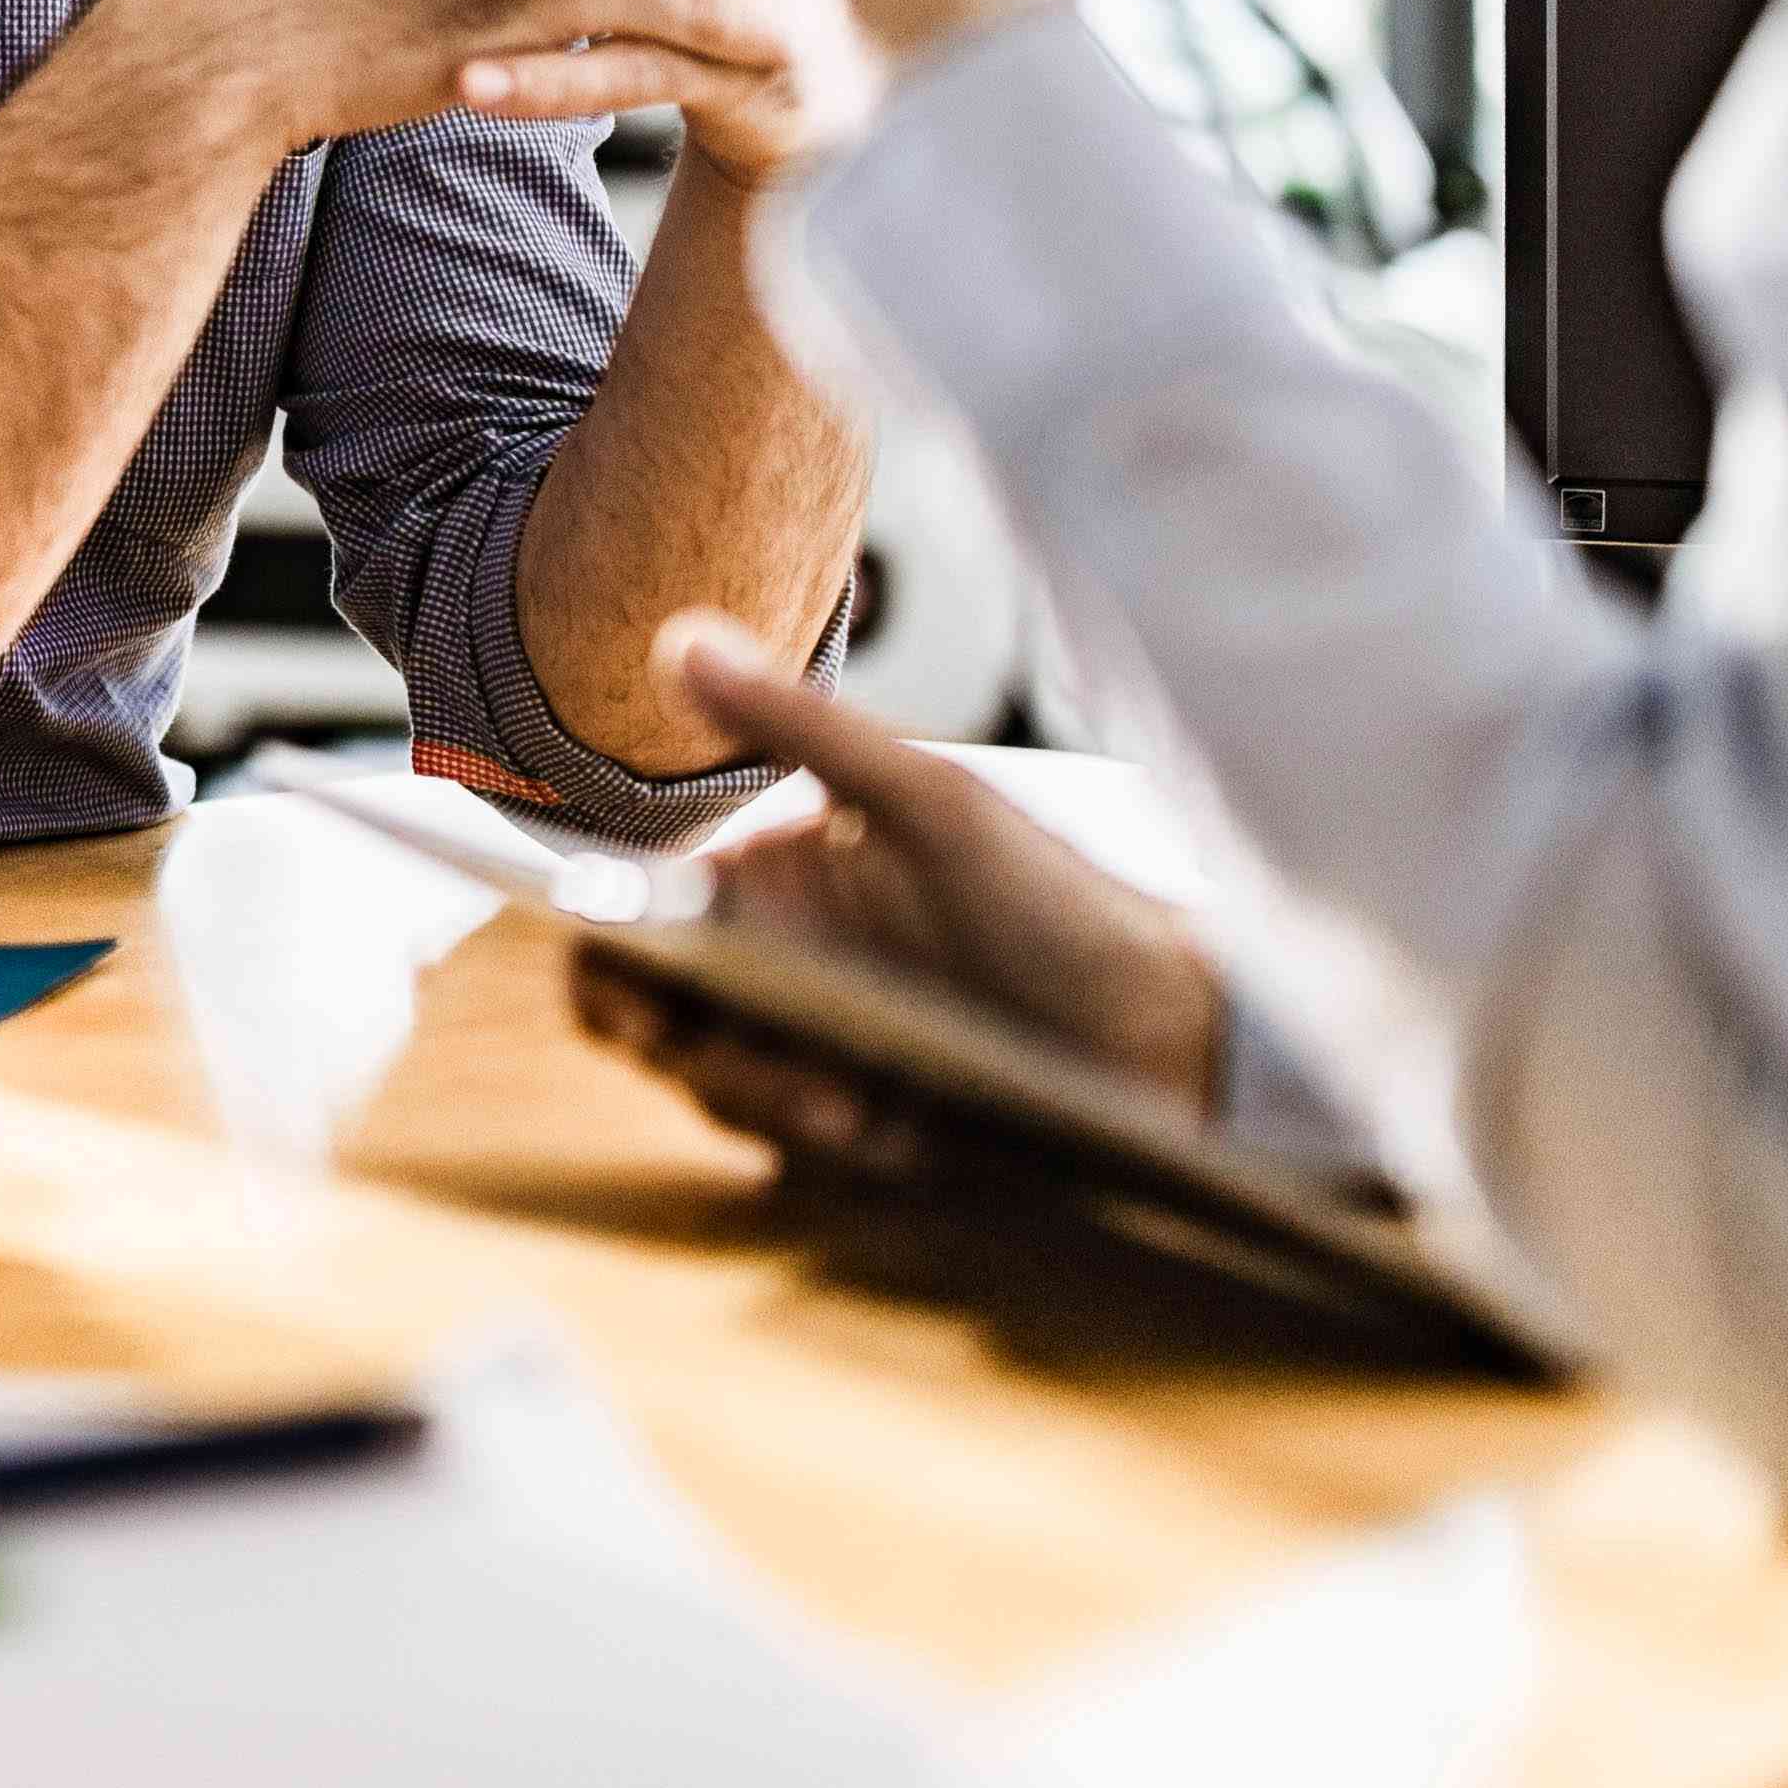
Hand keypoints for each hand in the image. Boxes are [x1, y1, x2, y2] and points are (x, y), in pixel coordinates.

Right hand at [564, 616, 1226, 1172]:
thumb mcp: (934, 803)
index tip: (635, 997)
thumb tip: (680, 637)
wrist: (1180, 1031)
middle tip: (776, 1065)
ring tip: (854, 1102)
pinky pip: (800, 1149)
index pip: (636, 919)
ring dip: (769, 1099)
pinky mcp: (868, 1119)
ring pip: (723, 1090)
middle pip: (662, 1020)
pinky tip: (896, 1125)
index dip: (607, 960)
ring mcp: (820, 1039)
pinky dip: (831, 1140)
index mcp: (776, 875)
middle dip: (700, 1052)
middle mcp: (781, 956)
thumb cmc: (1067, 900)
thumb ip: (798, 725)